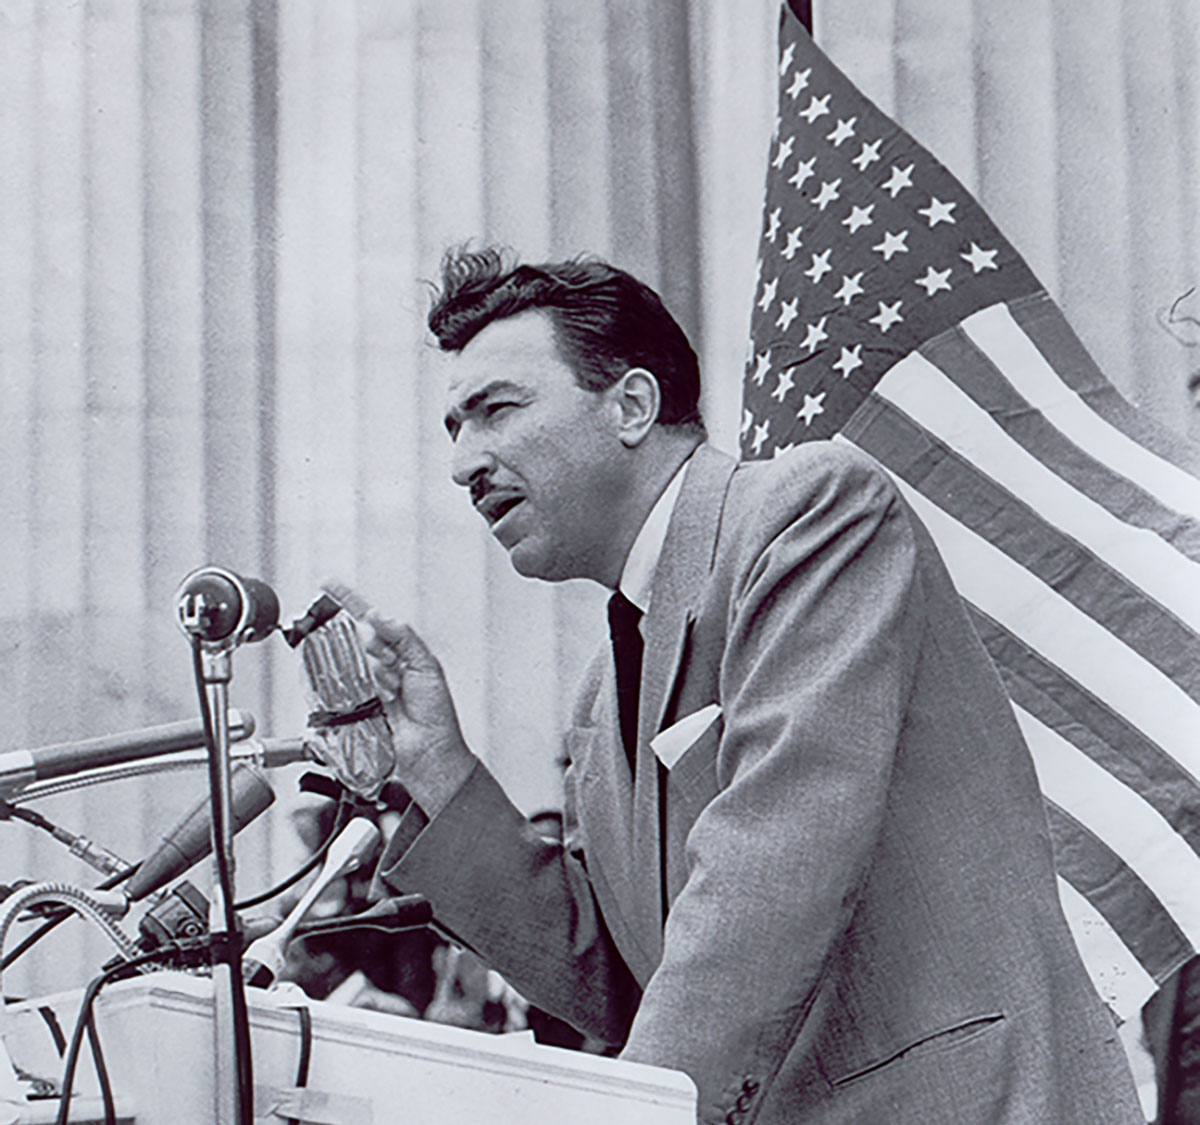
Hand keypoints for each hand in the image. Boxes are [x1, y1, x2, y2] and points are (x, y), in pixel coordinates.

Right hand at [361, 613, 476, 815]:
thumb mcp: (426, 666)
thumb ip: (403, 637)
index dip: (349, 601)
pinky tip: (385, 701)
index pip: (370, 619)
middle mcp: (381, 664)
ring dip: (380, 676)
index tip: (328, 584)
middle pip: (362, 640)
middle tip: (396, 668)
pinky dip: (370, 691)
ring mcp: (367, 684)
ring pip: (358, 664)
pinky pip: (350, 689)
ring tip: (397, 692)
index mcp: (399, 650)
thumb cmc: (435, 712)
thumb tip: (378, 617)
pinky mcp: (356, 705)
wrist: (429, 750)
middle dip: (378, 650)